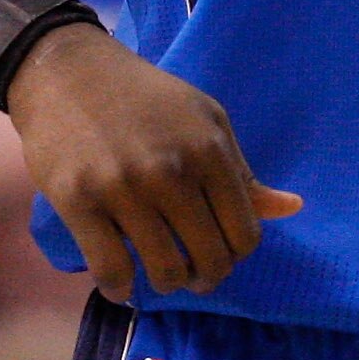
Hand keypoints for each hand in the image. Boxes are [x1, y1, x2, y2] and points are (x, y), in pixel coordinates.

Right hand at [6, 24, 300, 299]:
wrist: (66, 71)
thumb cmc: (143, 98)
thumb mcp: (204, 120)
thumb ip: (242, 172)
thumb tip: (292, 208)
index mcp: (209, 148)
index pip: (244, 233)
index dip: (236, 253)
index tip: (219, 251)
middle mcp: (171, 171)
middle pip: (210, 259)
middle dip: (206, 277)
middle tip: (193, 273)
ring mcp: (123, 187)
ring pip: (165, 272)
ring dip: (167, 284)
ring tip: (160, 274)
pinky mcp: (78, 200)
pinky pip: (111, 269)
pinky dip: (119, 288)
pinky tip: (120, 283)